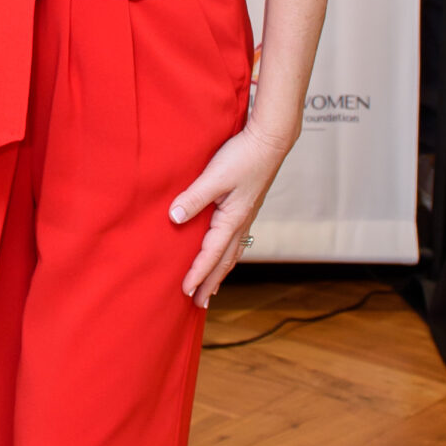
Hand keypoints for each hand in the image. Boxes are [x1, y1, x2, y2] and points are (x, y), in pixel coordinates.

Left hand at [169, 123, 289, 307]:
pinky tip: (225, 255)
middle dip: (211, 282)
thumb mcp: (214, 177)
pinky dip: (228, 255)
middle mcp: (241, 222)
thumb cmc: (243, 157)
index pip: (211, 254)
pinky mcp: (246, 207)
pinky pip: (236, 240)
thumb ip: (193, 198)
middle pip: (224, 261)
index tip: (185, 291)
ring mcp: (246, 216)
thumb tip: (174, 219)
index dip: (198, 274)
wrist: (270, 141)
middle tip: (199, 304)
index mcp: (233, 219)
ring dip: (220, 272)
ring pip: (232, 252)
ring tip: (212, 288)